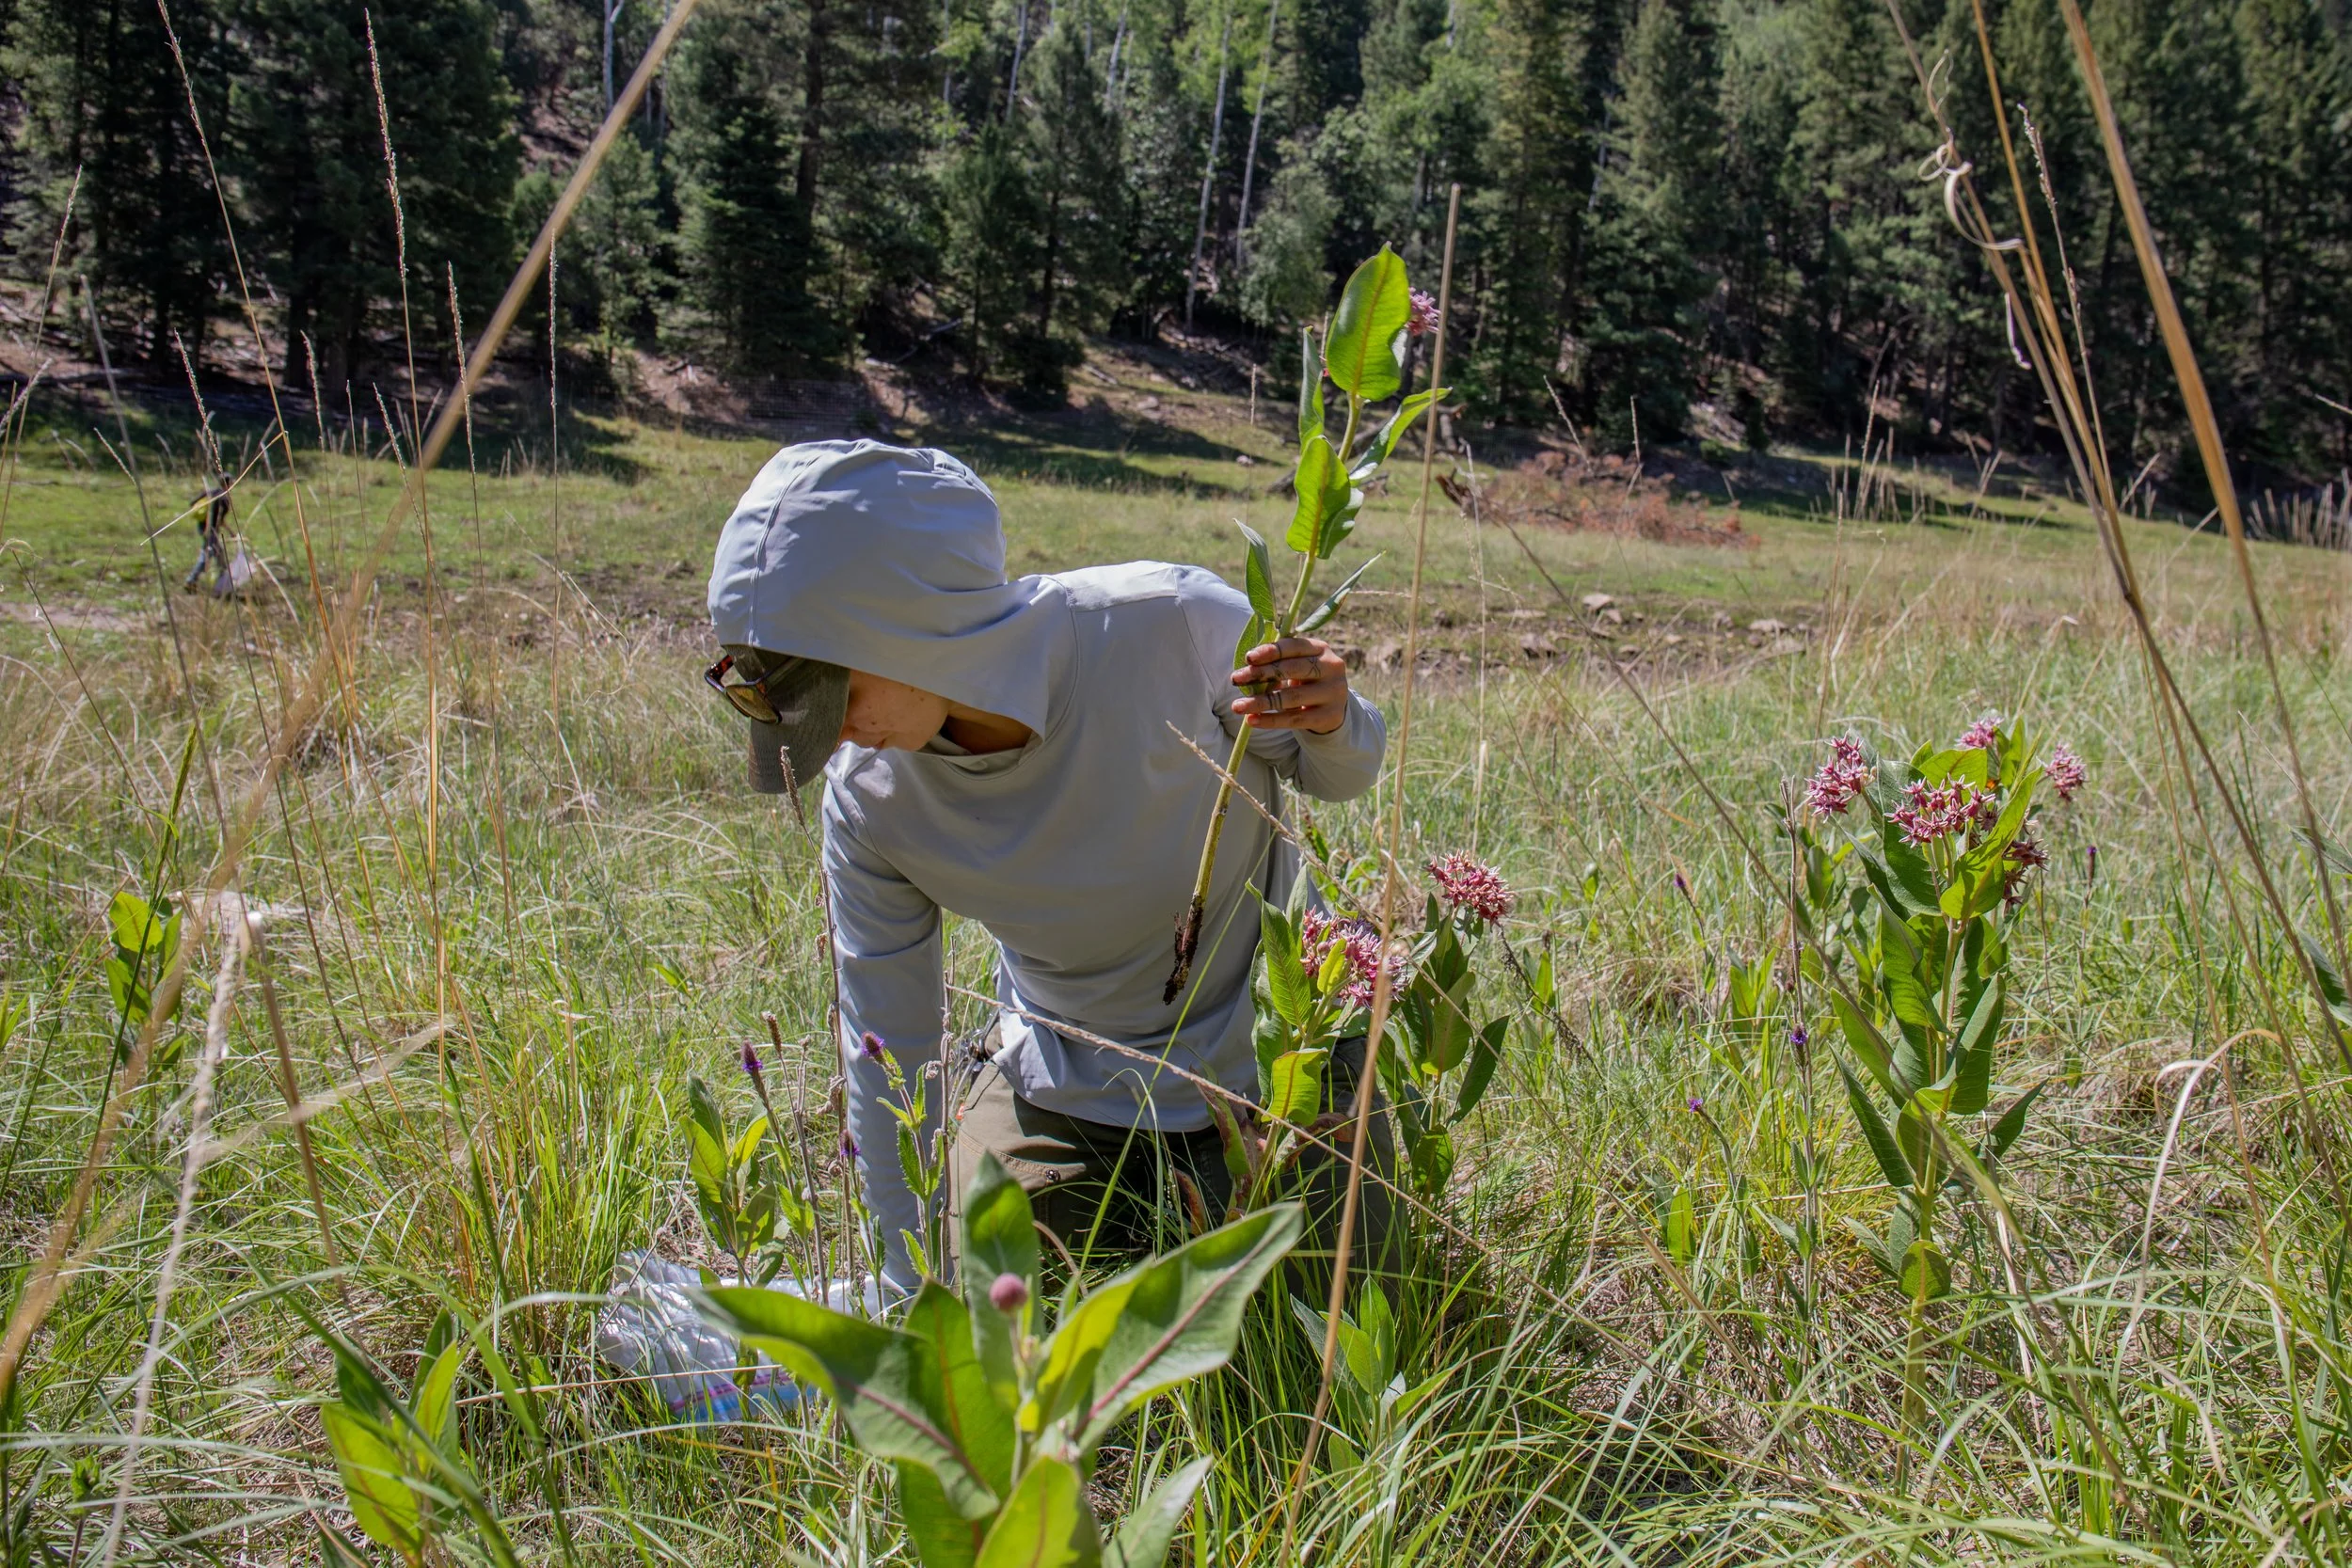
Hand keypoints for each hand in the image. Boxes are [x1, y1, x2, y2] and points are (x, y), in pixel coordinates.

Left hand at [1230, 635, 1351, 733]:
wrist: (1331, 709)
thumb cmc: (1306, 681)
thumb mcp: (1298, 666)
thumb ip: (1278, 663)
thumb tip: (1247, 670)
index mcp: (1321, 649)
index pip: (1294, 646)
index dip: (1270, 651)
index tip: (1248, 658)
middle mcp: (1331, 667)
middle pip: (1292, 669)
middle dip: (1261, 674)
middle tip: (1235, 679)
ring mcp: (1333, 693)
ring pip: (1291, 698)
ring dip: (1260, 702)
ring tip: (1237, 706)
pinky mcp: (1329, 716)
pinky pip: (1294, 719)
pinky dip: (1270, 720)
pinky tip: (1252, 720)